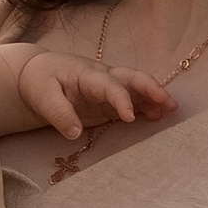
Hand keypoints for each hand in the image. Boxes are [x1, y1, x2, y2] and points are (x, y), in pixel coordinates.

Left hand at [12, 49, 175, 141]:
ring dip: (154, 97)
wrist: (37, 74)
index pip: (109, 85)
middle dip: (151, 89)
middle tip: (169, 103)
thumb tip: (75, 133)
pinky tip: (159, 116)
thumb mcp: (42, 96)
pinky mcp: (110, 100)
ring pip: (137, 88)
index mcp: (87, 74)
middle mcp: (103, 78)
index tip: (130, 117)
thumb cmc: (40, 82)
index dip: (121, 99)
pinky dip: (147, 106)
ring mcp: (108, 87)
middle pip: (132, 78)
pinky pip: (133, 100)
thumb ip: (58, 114)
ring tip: (171, 111)